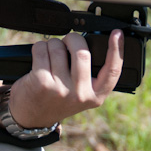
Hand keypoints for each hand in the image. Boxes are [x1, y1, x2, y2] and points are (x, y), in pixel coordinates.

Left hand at [6, 30, 123, 129]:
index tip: (117, 33)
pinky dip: (40, 47)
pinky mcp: (42, 82)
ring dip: (53, 44)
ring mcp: (61, 89)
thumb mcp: (81, 94)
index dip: (117, 50)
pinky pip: (42, 49)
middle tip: (67, 42)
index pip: (113, 71)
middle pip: (82, 52)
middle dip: (73, 39)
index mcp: (96, 96)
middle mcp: (80, 95)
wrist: (32, 116)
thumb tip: (91, 44)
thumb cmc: (57, 98)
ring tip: (51, 54)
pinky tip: (39, 57)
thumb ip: (90, 75)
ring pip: (59, 47)